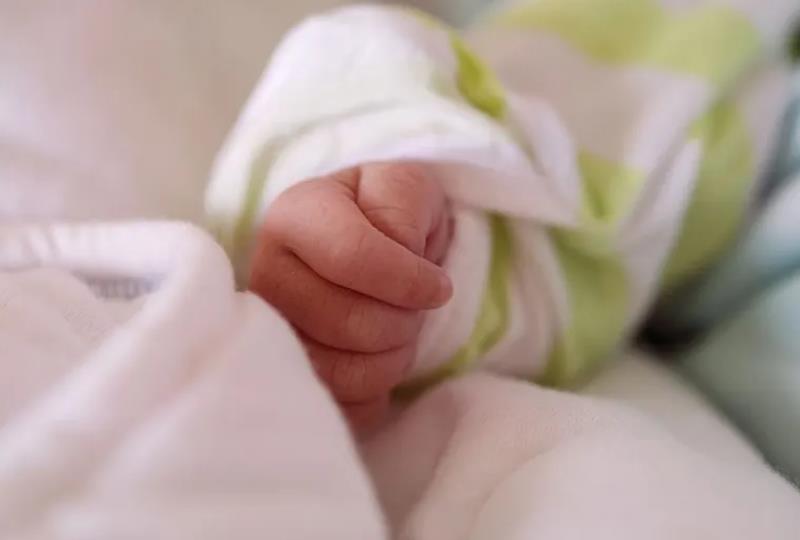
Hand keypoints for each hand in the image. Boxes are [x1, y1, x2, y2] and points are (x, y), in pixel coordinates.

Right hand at [249, 163, 452, 428]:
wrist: (366, 251)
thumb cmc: (387, 217)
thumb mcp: (403, 186)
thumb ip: (401, 205)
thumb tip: (401, 259)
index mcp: (293, 217)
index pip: (351, 257)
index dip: (409, 281)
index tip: (438, 286)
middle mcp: (267, 276)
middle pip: (349, 322)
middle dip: (404, 320)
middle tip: (413, 308)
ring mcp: (269, 334)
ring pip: (342, 372)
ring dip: (393, 356)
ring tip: (398, 331)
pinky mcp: (286, 379)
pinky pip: (339, 408)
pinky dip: (375, 391)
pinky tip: (378, 360)